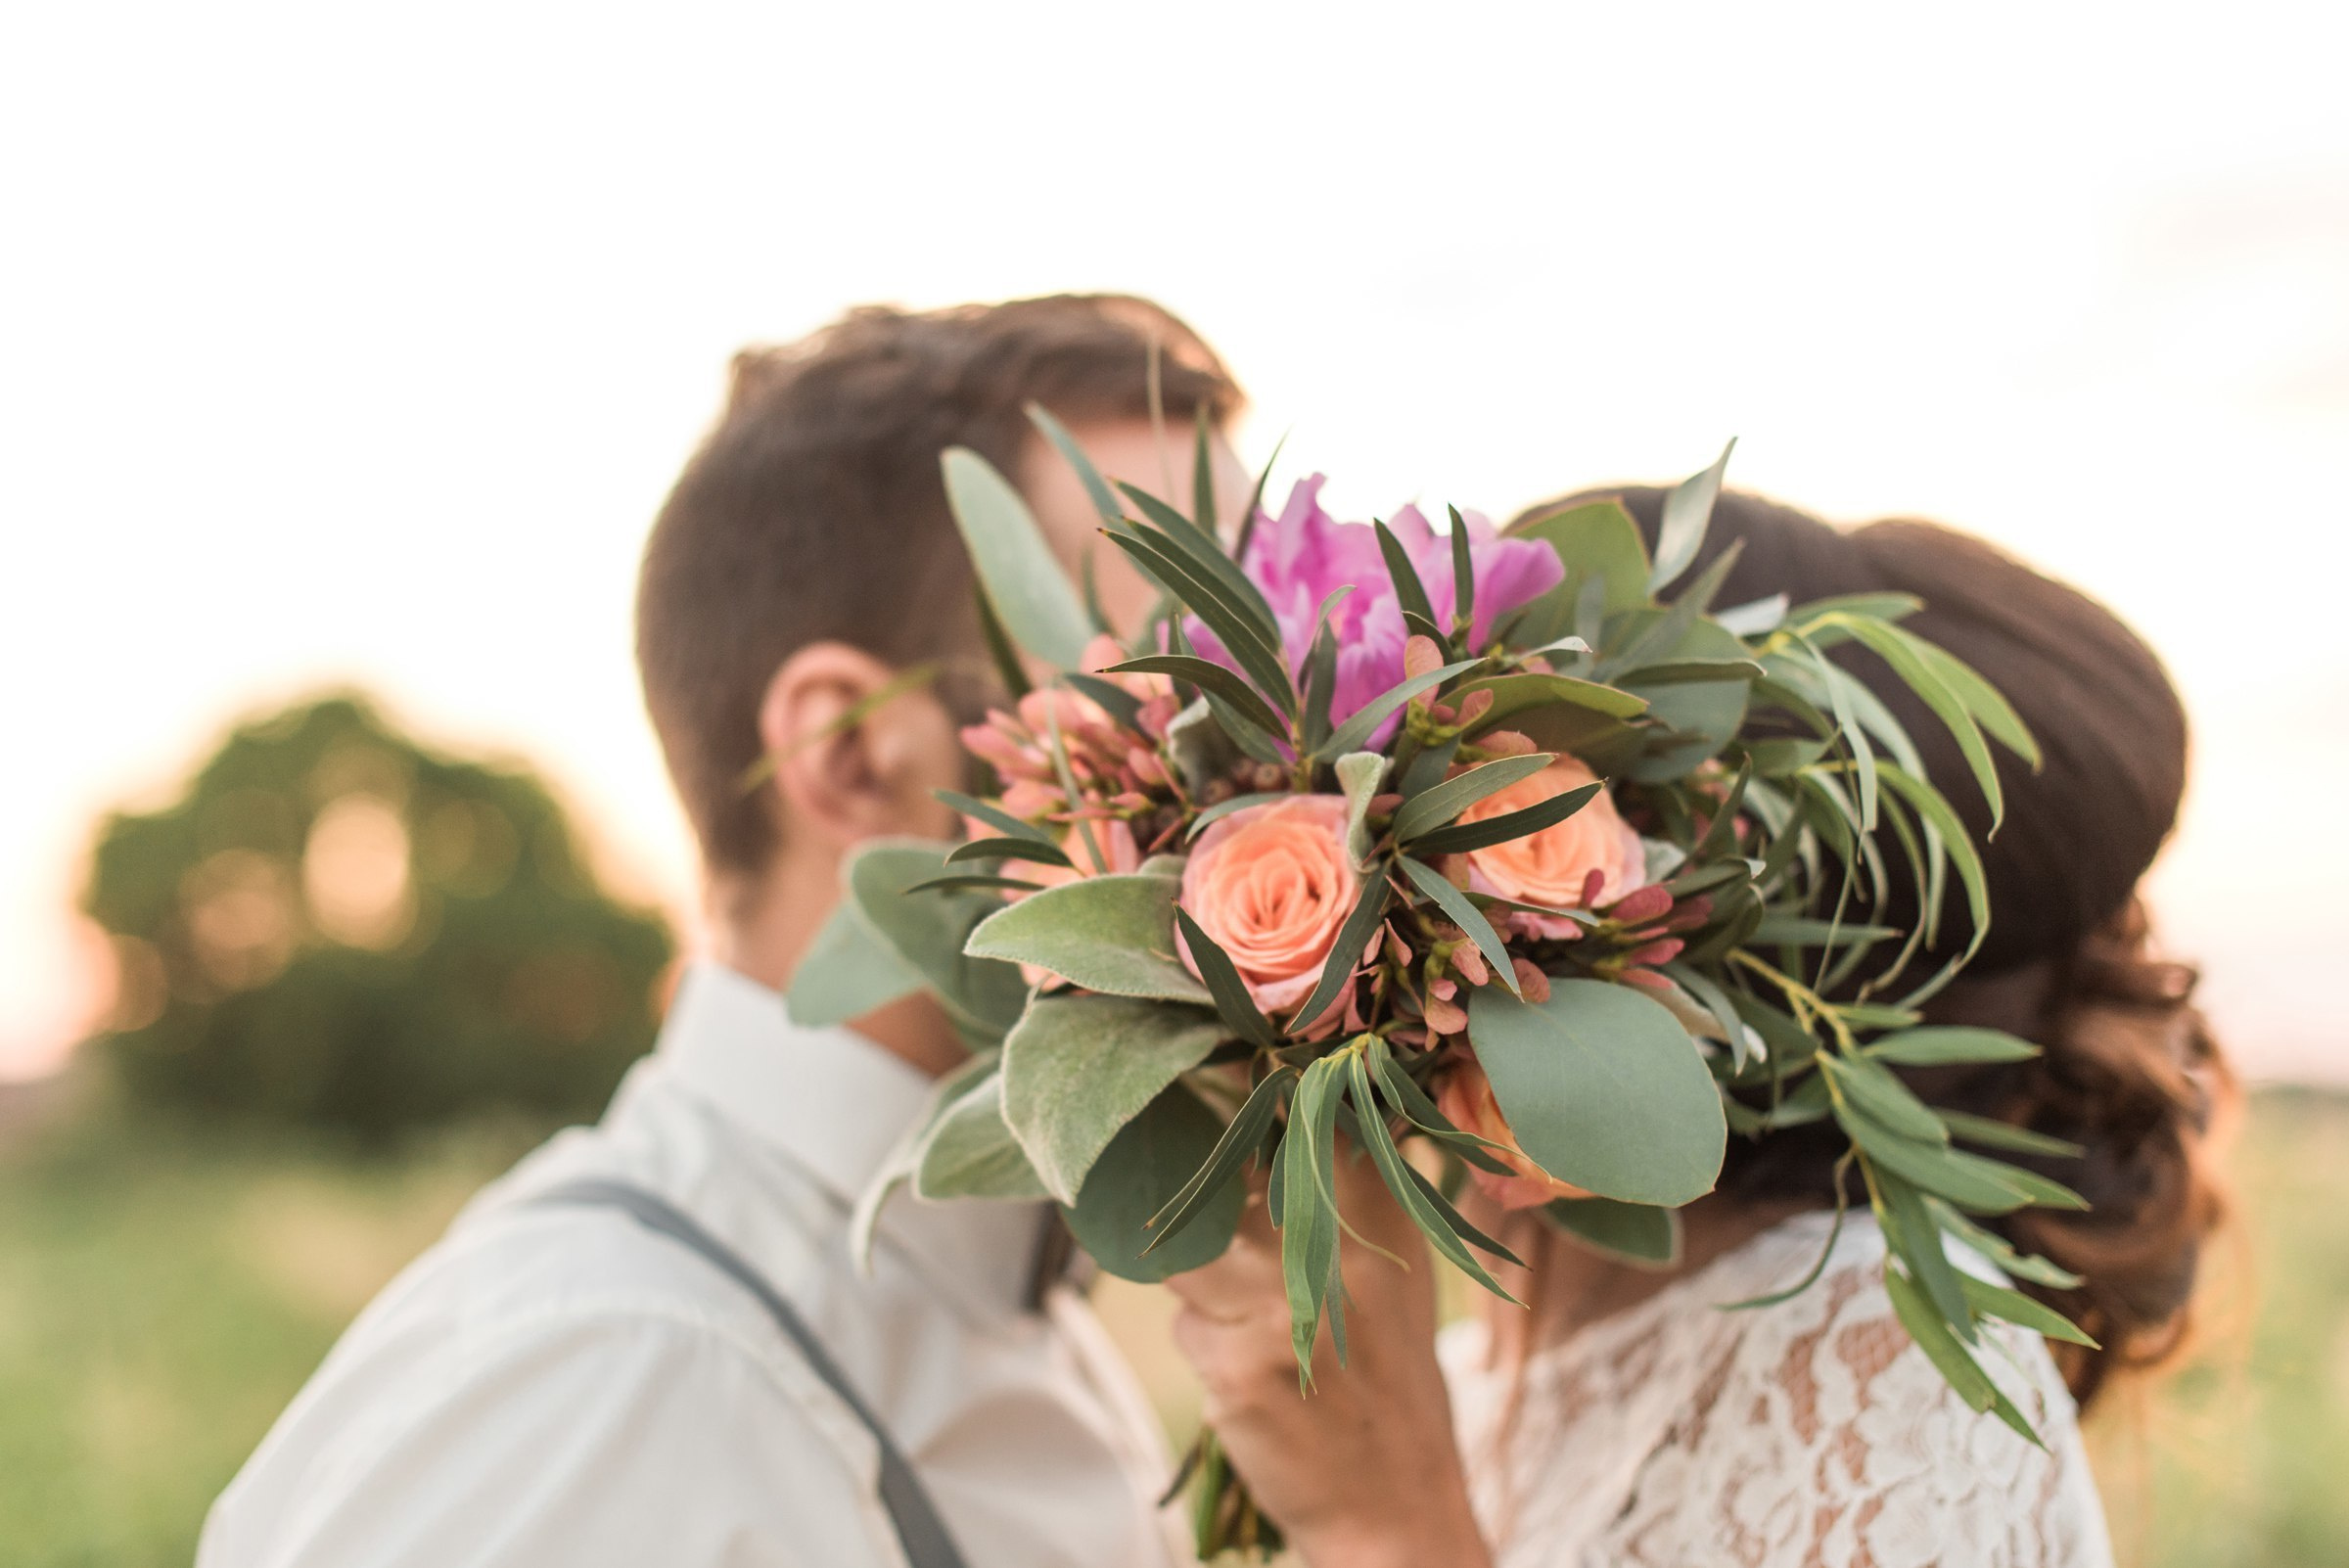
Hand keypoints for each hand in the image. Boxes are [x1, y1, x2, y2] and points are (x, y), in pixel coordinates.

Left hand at [1166, 1142, 1493, 1567]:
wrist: (1395, 1505)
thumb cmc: (1390, 1379)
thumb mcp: (1398, 1270)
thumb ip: (1350, 1193)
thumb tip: (1278, 1114)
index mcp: (1378, 1208)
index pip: (1288, 1122)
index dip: (1240, 1116)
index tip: (1217, 1108)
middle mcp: (1332, 1245)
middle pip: (1220, 1183)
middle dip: (1208, 1210)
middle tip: (1234, 1248)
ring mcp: (1281, 1305)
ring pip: (1191, 1254)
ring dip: (1204, 1288)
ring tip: (1254, 1324)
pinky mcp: (1239, 1366)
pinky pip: (1185, 1324)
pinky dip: (1205, 1346)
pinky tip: (1252, 1374)